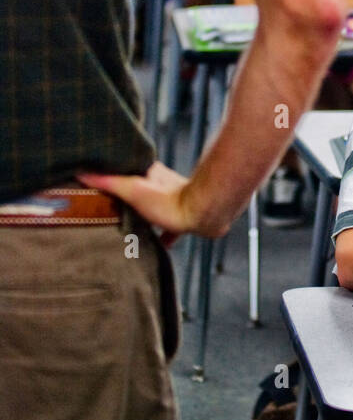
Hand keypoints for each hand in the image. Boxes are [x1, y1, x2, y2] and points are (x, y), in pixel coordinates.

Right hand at [77, 161, 207, 247]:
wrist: (203, 213)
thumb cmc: (168, 201)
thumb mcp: (132, 189)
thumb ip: (108, 181)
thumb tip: (81, 172)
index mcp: (149, 174)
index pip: (126, 173)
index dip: (113, 178)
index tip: (97, 187)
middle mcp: (162, 185)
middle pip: (139, 192)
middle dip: (127, 202)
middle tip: (110, 213)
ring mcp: (174, 202)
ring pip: (154, 211)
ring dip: (144, 219)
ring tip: (129, 230)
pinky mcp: (184, 220)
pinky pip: (171, 230)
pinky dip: (163, 238)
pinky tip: (158, 247)